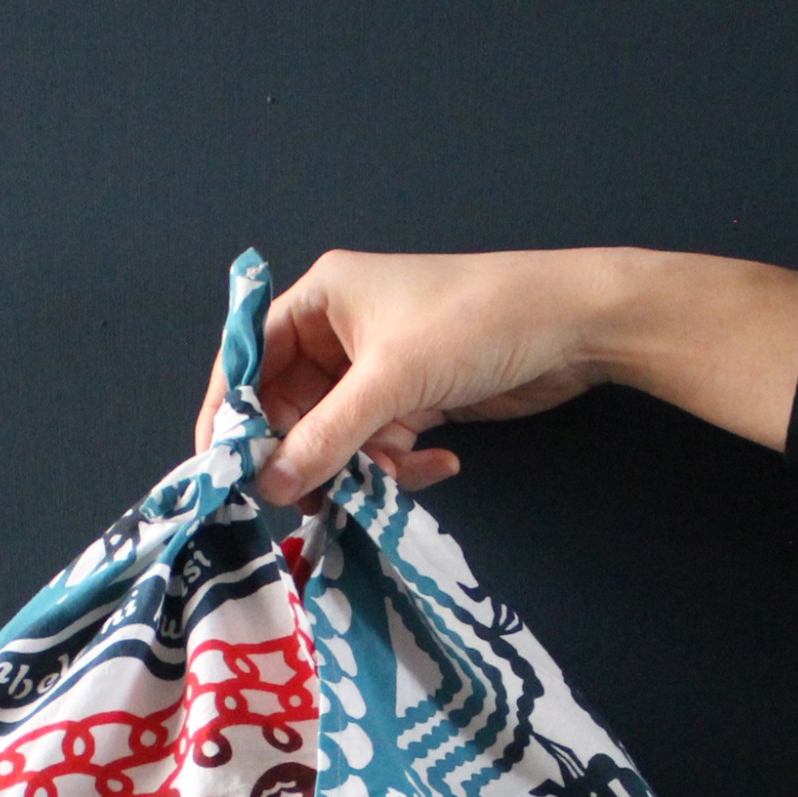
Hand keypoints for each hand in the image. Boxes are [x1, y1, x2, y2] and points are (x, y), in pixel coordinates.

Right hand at [190, 245, 797, 507]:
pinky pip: (382, 447)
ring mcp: (378, 369)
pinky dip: (403, 465)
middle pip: (289, 409)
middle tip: (318, 497)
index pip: (248, 359)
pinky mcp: (414, 399)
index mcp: (320, 300)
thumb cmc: (476, 323)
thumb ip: (323, 438)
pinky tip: (441, 459)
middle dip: (308, 455)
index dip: (230, 414)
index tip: (222, 469)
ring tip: (398, 473)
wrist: (574, 328)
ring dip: (364, 466)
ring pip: (338, 438)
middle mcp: (340, 332)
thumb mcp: (390, 383)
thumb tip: (268, 486)